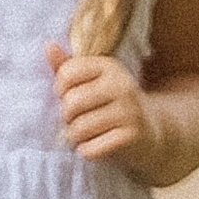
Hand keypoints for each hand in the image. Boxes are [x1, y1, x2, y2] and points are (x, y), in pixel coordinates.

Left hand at [47, 42, 155, 174]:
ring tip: (83, 134)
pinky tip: (94, 146)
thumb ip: (68, 67)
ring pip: (80, 128)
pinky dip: (86, 151)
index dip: (60, 90)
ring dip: (75, 136)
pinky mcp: (132, 137)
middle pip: (72, 102)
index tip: (70, 97)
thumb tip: (49, 47)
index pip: (67, 74)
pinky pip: (91, 148)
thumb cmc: (110, 104)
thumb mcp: (92, 82)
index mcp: (109, 66)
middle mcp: (122, 86)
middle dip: (67, 116)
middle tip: (76, 120)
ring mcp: (130, 112)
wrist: (149, 131)